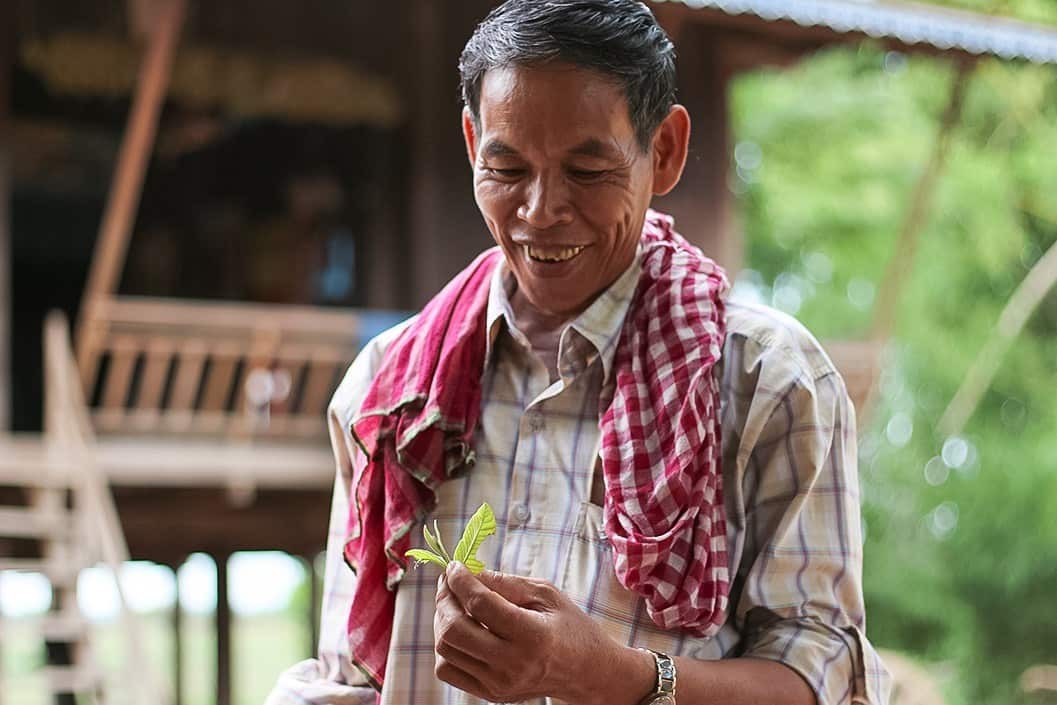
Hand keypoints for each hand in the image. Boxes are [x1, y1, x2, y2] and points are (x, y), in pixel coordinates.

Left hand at [433, 562, 652, 703]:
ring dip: (441, 620)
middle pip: (454, 629)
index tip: (454, 566)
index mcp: (532, 636)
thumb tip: (468, 572)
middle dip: (444, 599)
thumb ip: (506, 582)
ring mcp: (499, 684)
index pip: (480, 604)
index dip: (460, 580)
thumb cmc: (570, 626)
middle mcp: (512, 665)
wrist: (586, 672)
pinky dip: (446, 646)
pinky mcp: (490, 694)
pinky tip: (460, 629)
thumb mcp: (546, 594)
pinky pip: (448, 670)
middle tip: (449, 582)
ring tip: (454, 603)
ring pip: (446, 650)